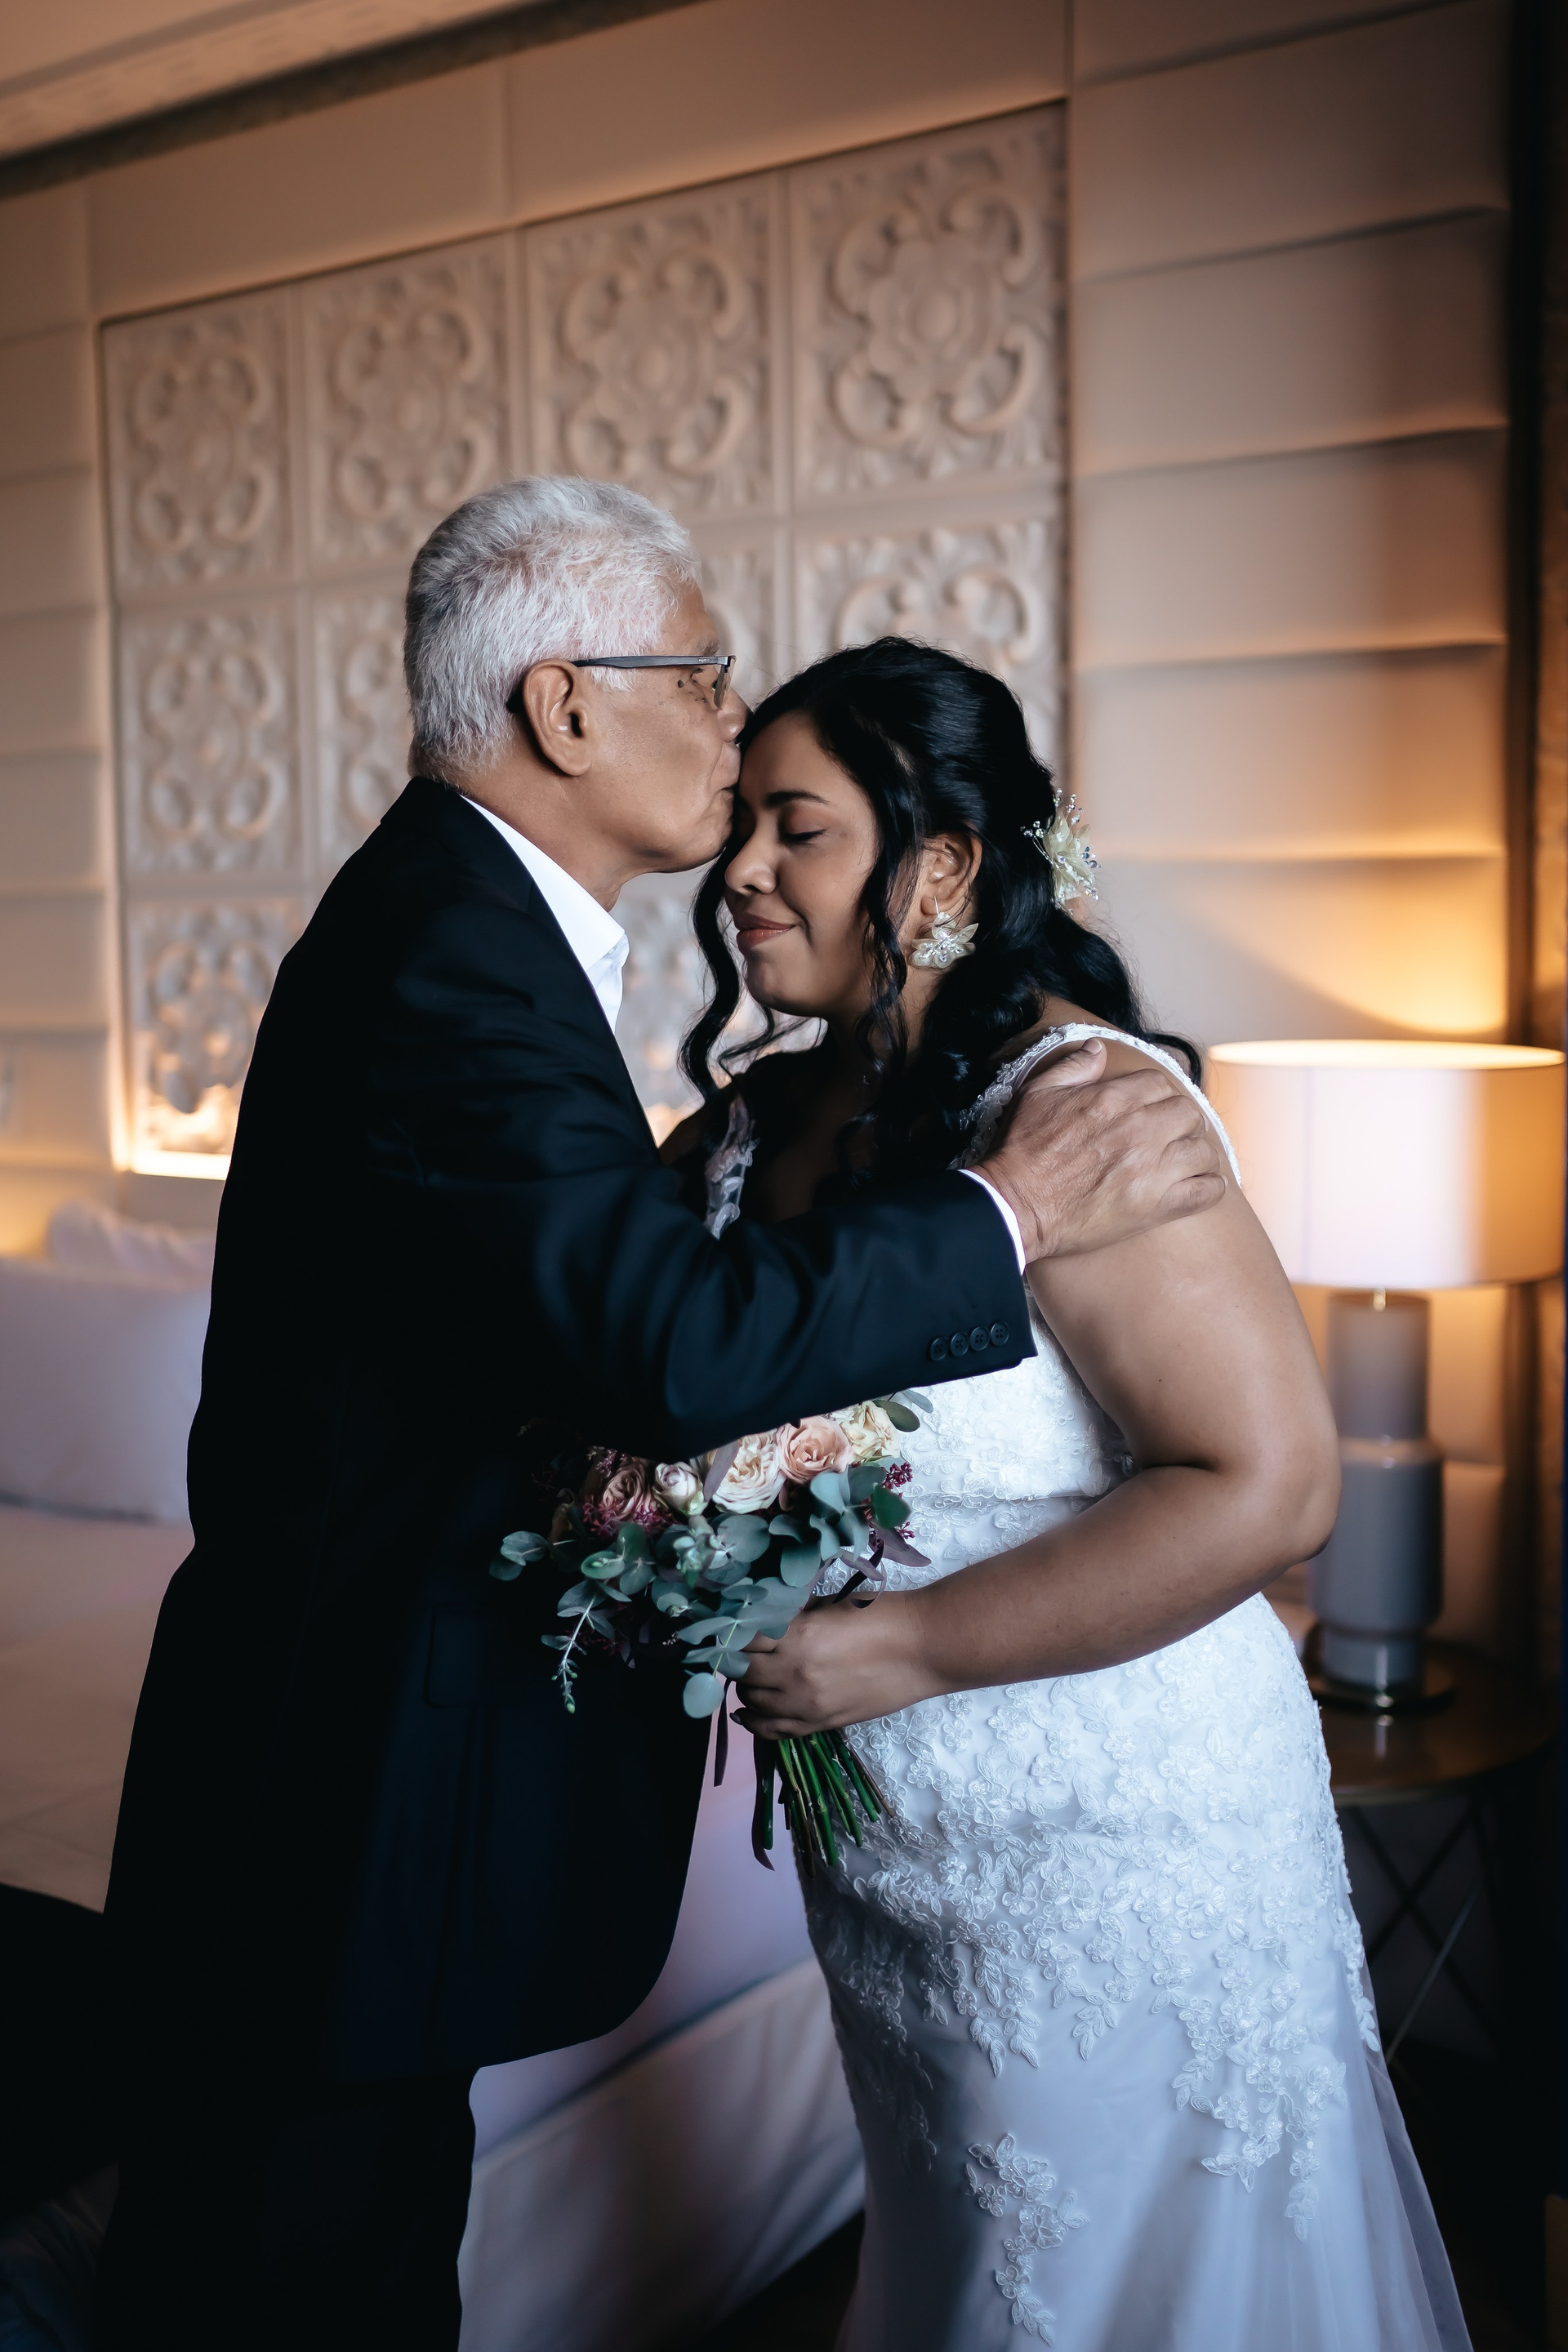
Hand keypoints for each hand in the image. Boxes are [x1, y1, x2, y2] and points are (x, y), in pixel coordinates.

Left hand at [733, 1593, 934, 1738]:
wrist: (924, 1648)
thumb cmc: (883, 1616)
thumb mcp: (831, 1605)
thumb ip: (796, 1616)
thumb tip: (769, 1623)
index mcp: (796, 1636)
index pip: (742, 1639)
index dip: (735, 1633)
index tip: (736, 1629)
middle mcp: (793, 1673)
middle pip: (741, 1672)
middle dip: (738, 1660)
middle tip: (744, 1651)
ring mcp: (806, 1704)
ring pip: (752, 1702)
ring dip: (747, 1687)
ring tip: (755, 1675)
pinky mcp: (821, 1724)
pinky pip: (773, 1731)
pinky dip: (755, 1721)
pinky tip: (748, 1712)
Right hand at [975, 1041, 1226, 1261]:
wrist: (1016, 1204)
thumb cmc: (1023, 1150)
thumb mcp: (1038, 1093)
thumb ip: (1074, 1066)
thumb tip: (1097, 1048)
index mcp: (1114, 1099)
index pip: (1161, 1085)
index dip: (1158, 1097)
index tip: (1151, 1111)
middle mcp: (1140, 1130)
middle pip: (1189, 1114)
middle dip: (1181, 1123)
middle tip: (1168, 1137)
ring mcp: (1152, 1169)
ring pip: (1203, 1151)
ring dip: (1195, 1155)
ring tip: (1182, 1164)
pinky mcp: (1157, 1206)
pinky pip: (1207, 1192)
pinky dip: (1209, 1189)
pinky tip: (1197, 1187)